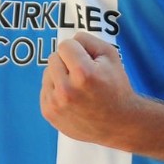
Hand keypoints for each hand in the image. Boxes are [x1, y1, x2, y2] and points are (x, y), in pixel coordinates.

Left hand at [40, 32, 141, 147]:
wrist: (118, 124)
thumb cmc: (116, 87)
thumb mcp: (111, 56)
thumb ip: (88, 40)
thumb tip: (69, 39)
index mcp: (83, 74)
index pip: (65, 45)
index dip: (78, 50)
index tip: (88, 60)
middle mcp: (66, 90)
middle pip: (53, 58)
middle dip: (68, 62)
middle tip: (84, 76)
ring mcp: (55, 104)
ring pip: (47, 73)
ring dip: (60, 76)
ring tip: (78, 88)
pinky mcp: (49, 113)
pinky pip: (45, 89)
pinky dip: (56, 90)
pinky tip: (72, 99)